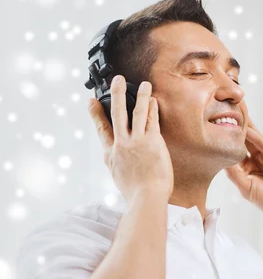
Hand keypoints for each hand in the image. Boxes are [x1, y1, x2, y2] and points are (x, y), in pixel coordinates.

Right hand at [87, 76, 173, 202]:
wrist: (146, 198)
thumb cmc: (135, 192)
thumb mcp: (118, 176)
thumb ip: (116, 162)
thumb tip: (115, 156)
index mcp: (111, 154)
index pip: (101, 129)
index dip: (96, 113)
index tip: (91, 101)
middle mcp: (121, 145)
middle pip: (117, 114)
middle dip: (117, 94)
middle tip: (117, 80)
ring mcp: (137, 142)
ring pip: (137, 112)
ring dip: (141, 96)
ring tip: (144, 84)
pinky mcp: (152, 142)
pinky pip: (152, 121)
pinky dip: (152, 109)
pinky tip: (154, 100)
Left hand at [224, 115, 262, 224]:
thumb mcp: (244, 186)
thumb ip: (233, 172)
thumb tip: (221, 159)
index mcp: (245, 168)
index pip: (234, 150)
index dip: (226, 140)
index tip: (215, 127)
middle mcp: (255, 160)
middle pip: (244, 141)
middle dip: (236, 128)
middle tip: (225, 112)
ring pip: (254, 140)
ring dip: (246, 127)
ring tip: (237, 113)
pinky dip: (256, 138)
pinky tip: (248, 130)